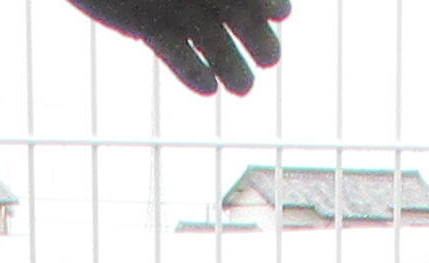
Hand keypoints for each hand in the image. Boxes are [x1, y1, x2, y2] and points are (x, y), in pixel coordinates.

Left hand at [66, 0, 287, 92]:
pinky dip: (190, 71)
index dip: (269, 1)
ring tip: (243, 88)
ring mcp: (176, 10)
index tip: (280, 12)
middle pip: (241, 20)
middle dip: (258, 40)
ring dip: (231, 66)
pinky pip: (175, 54)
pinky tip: (207, 87)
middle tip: (269, 58)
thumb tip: (270, 1)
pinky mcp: (148, 30)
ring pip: (211, 44)